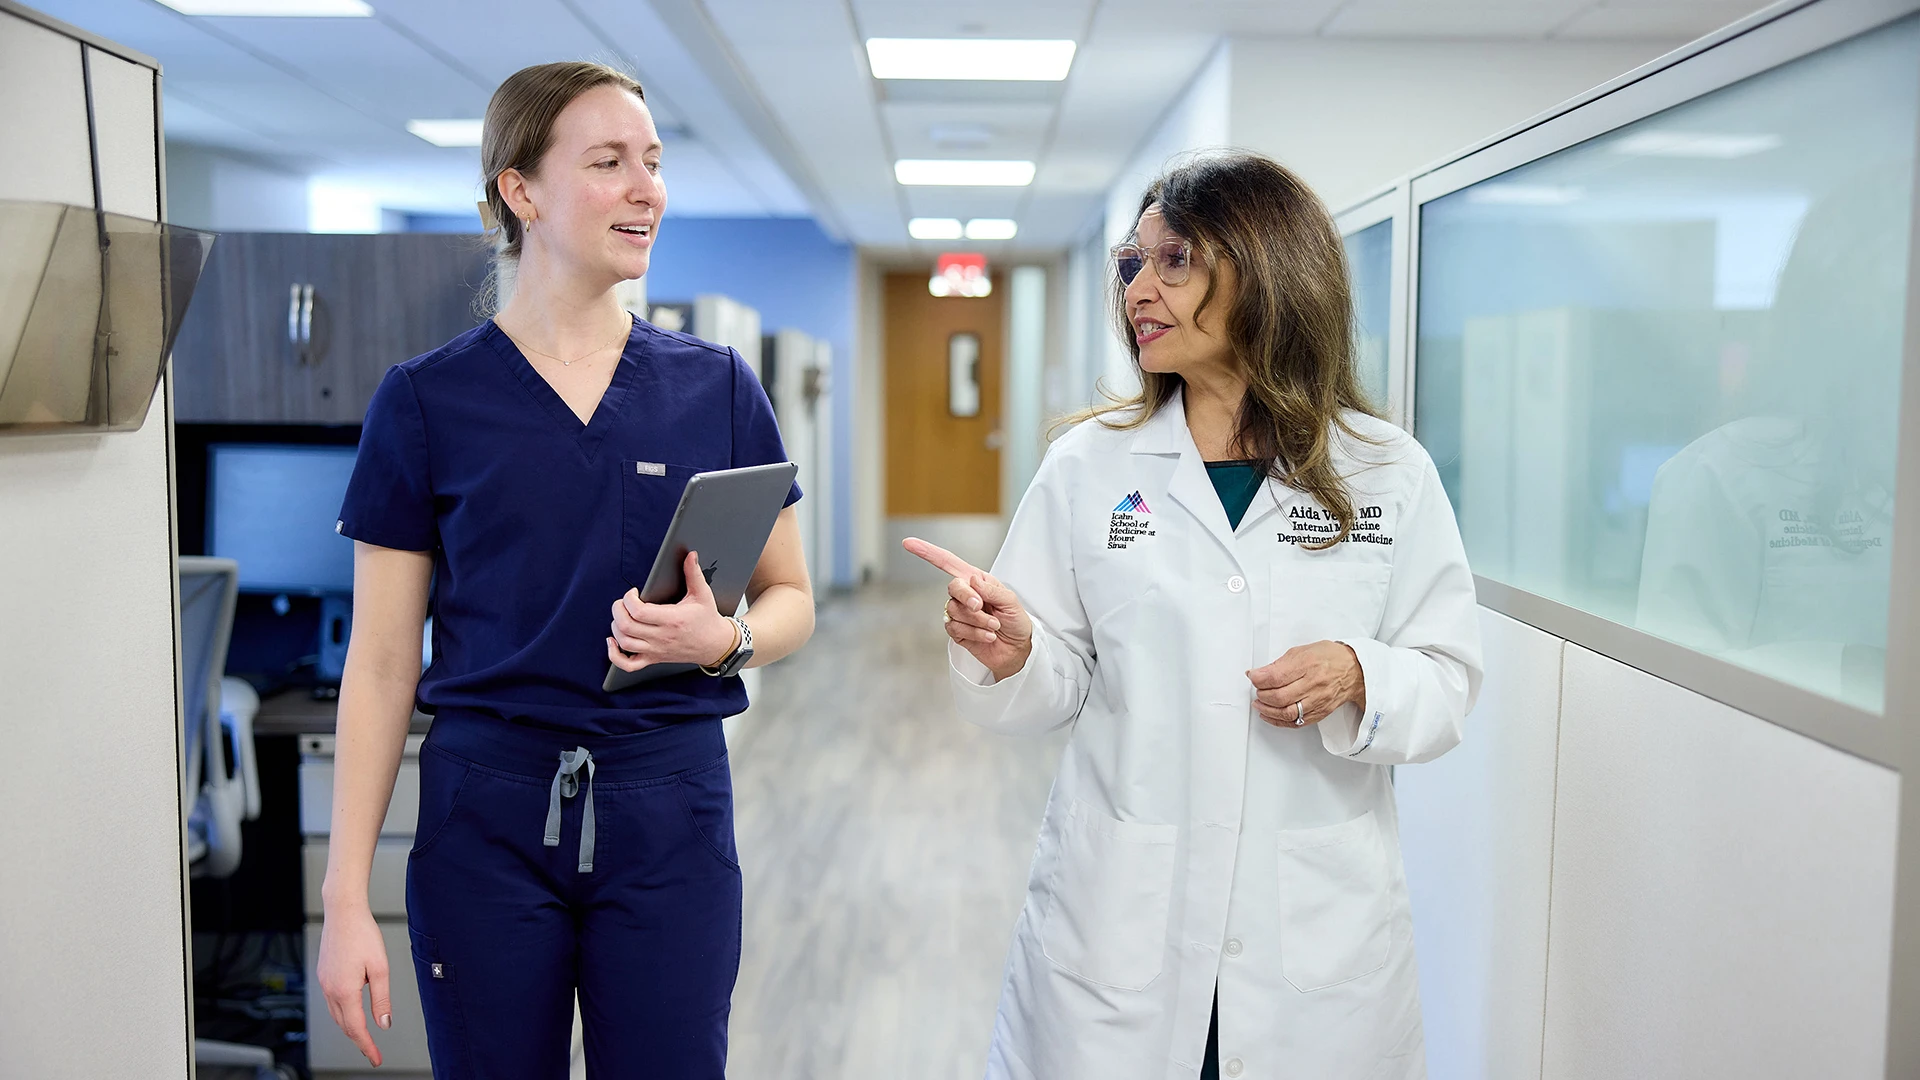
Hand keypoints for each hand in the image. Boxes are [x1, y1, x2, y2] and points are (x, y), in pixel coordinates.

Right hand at [317, 902, 390, 1066]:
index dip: (367, 1046)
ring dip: (350, 1027)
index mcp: (345, 991)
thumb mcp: (380, 968)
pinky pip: (332, 1002)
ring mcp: (324, 982)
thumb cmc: (363, 934)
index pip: (356, 1028)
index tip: (376, 1059)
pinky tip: (352, 1011)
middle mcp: (330, 990)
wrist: (343, 912)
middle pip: (344, 1025)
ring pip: (337, 1015)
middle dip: (359, 1040)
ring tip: (365, 1035)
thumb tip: (384, 1023)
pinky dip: (343, 1012)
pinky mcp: (323, 975)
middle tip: (373, 1051)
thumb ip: (381, 999)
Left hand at [607, 550, 739, 671]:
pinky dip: (614, 655)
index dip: (629, 599)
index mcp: (672, 620)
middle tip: (623, 602)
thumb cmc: (708, 620)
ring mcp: (656, 650)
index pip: (638, 612)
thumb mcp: (702, 594)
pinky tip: (613, 642)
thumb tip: (690, 555)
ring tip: (622, 616)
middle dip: (618, 610)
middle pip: (626, 626)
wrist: (716, 645)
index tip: (634, 592)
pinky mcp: (654, 659)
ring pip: (624, 642)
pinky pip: (628, 665)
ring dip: (616, 627)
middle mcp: (662, 637)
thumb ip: (694, 573)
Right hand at [902, 538, 1032, 681]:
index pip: (948, 563)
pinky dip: (975, 633)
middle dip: (967, 597)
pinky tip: (987, 636)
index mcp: (976, 580)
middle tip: (981, 606)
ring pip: (955, 611)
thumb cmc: (1016, 621)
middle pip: (953, 587)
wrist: (1017, 649)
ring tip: (994, 627)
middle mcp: (965, 594)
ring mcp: (959, 613)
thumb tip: (972, 581)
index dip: (928, 552)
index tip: (908, 543)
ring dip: (978, 621)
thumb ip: (991, 590)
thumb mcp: (1010, 601)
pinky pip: (956, 628)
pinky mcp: (957, 632)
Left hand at [1248, 641, 1364, 727]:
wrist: (1354, 670)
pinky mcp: (1319, 713)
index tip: (1252, 676)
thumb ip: (1279, 664)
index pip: (1276, 676)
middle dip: (1262, 694)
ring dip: (1267, 710)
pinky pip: (1296, 723)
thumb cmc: (1328, 657)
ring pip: (1287, 713)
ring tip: (1259, 704)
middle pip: (1280, 697)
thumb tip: (1259, 674)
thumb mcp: (1302, 651)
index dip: (1258, 678)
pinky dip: (1279, 721)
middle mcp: (1314, 684)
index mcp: (1308, 664)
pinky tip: (1270, 715)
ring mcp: (1317, 701)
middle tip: (1257, 689)